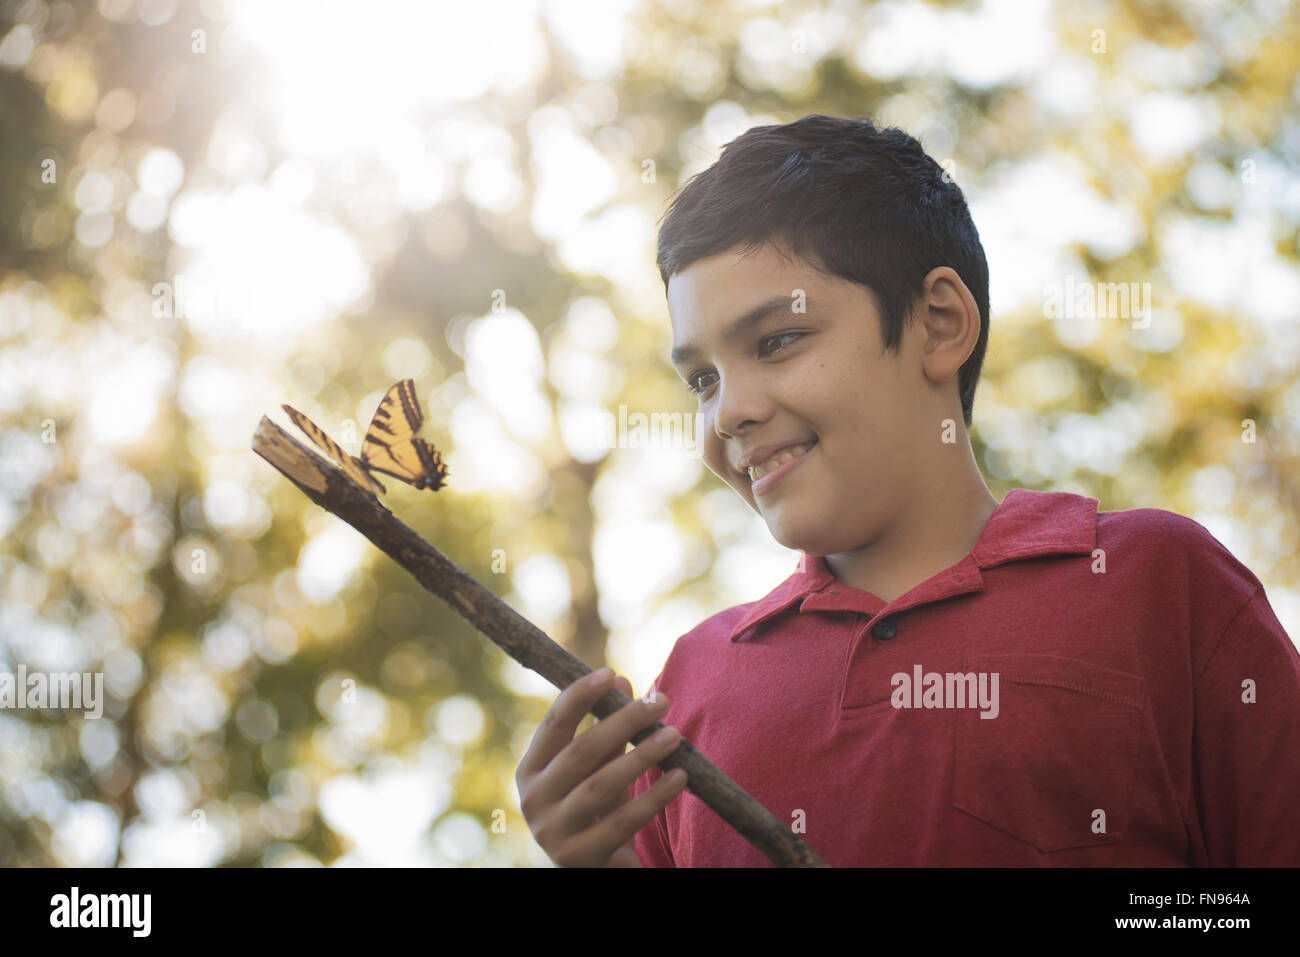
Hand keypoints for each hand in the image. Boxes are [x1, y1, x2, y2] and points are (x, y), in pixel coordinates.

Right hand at [516, 669, 687, 866]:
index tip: (611, 674)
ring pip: (601, 786)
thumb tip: (622, 684)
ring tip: (674, 735)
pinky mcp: (580, 858)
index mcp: (530, 770)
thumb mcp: (596, 767)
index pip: (554, 724)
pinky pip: (623, 821)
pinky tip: (679, 777)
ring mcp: (553, 832)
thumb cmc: (595, 808)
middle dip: (623, 722)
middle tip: (660, 701)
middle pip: (581, 752)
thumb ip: (605, 729)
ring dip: (642, 757)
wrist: (593, 868)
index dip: (580, 696)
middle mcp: (533, 800)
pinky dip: (654, 797)